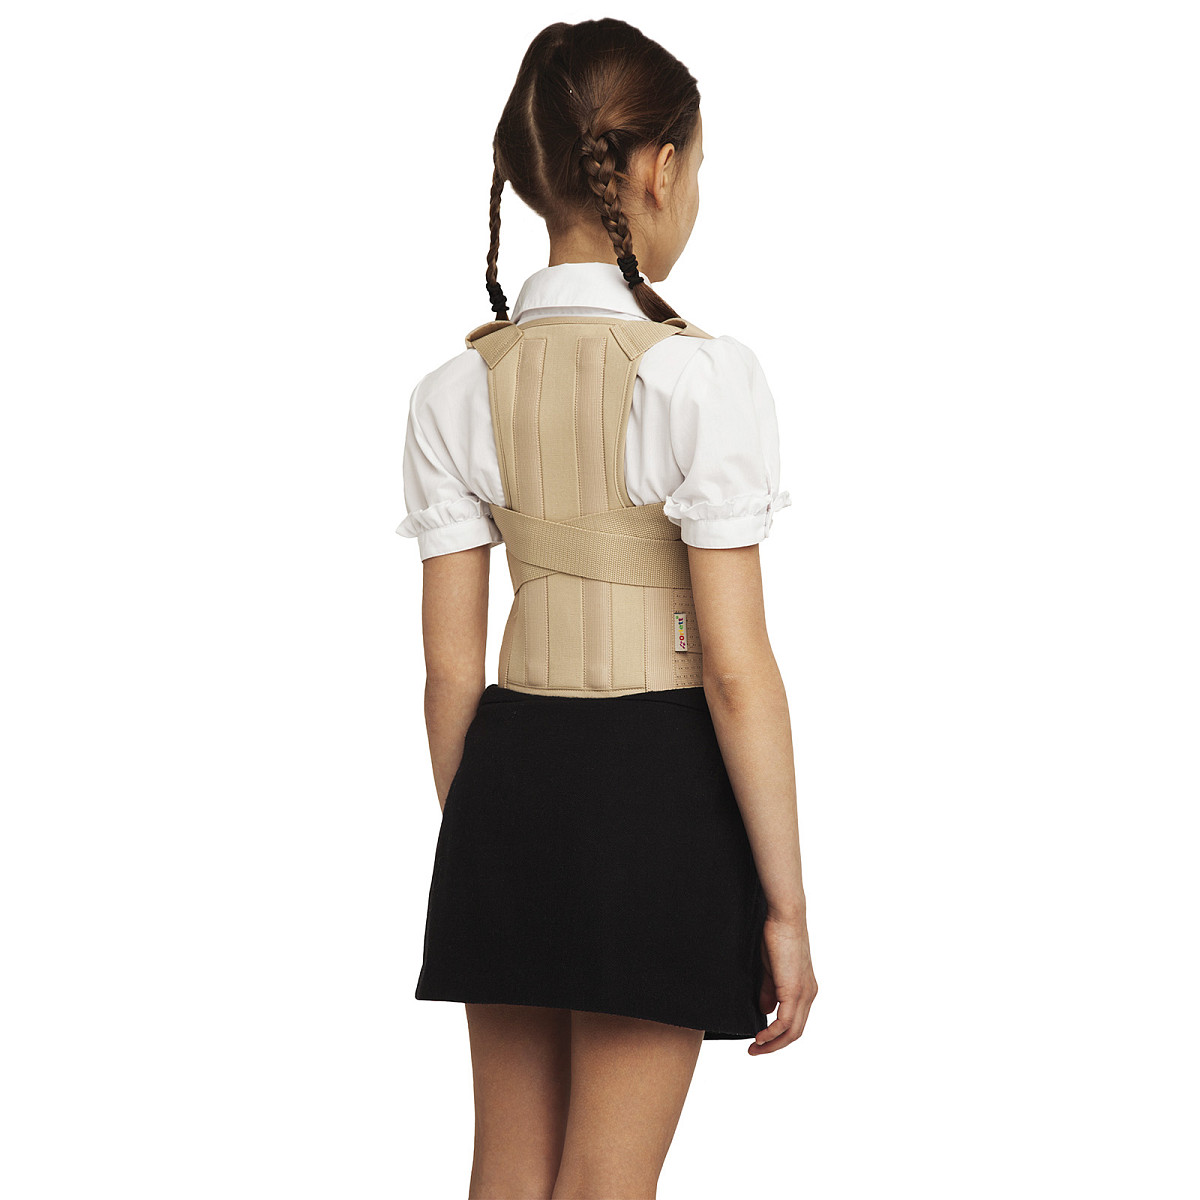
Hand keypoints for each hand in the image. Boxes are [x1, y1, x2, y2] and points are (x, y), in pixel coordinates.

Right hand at [749, 913, 816, 1055]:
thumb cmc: (776, 937)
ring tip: (755, 1047)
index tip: (759, 1040)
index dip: (778, 1035)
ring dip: (773, 1043)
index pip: (795, 1022)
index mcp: (804, 989)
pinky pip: (786, 1021)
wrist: (784, 918)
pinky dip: (772, 1033)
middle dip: (775, 1045)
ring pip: (793, 1031)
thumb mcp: (771, 970)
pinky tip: (759, 1036)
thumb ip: (770, 991)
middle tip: (755, 1050)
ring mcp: (804, 993)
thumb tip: (766, 1012)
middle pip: (796, 1032)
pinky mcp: (795, 990)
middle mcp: (808, 995)